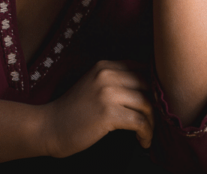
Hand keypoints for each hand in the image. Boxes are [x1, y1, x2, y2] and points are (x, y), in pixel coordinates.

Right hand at [38, 60, 154, 156]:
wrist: (50, 127)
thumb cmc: (73, 111)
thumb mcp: (93, 85)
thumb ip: (115, 81)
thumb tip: (148, 90)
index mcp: (104, 66)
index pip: (142, 68)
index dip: (154, 86)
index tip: (157, 102)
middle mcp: (107, 75)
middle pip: (148, 86)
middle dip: (156, 105)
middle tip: (154, 121)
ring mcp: (107, 93)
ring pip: (147, 104)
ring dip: (152, 123)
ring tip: (147, 134)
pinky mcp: (108, 113)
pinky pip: (140, 122)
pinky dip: (146, 133)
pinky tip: (143, 141)